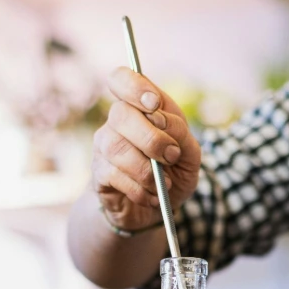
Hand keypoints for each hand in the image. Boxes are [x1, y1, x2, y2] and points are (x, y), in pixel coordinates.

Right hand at [93, 68, 201, 232]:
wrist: (160, 209)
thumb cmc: (174, 173)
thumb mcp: (190, 153)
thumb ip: (180, 132)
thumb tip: (159, 119)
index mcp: (139, 108)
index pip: (121, 79)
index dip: (134, 87)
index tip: (154, 104)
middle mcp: (116, 123)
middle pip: (120, 114)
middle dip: (151, 138)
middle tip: (172, 156)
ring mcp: (103, 149)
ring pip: (116, 147)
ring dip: (147, 169)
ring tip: (166, 184)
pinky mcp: (98, 175)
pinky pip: (114, 176)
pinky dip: (140, 189)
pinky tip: (152, 196)